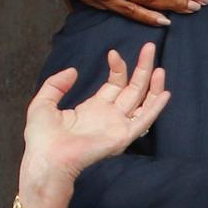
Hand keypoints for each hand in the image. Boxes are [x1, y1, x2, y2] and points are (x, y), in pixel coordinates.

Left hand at [19, 43, 170, 191]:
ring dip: (153, 84)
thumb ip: (56, 85)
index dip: (118, 67)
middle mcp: (110, 115)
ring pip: (143, 102)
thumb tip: (73, 70)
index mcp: (95, 108)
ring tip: (159, 67)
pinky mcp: (123, 136)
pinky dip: (156, 107)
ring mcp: (118, 125)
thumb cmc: (42, 138)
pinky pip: (144, 120)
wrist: (45, 160)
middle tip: (149, 46)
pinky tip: (164, 93)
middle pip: (134, 88)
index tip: (113, 53)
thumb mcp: (43, 104)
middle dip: (143, 67)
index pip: (116, 83)